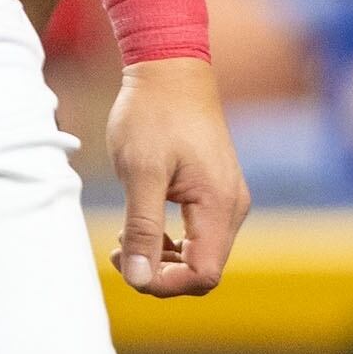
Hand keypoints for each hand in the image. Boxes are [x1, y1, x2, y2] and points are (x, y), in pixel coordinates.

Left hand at [104, 57, 250, 296]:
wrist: (170, 69)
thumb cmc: (153, 115)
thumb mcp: (140, 173)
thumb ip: (143, 229)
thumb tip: (139, 280)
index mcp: (219, 204)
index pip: (203, 275)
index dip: (165, 284)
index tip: (127, 264)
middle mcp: (232, 206)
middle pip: (204, 270)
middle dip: (160, 273)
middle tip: (120, 249)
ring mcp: (227, 198)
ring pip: (200, 256)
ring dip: (162, 258)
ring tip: (126, 235)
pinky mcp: (216, 191)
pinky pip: (198, 236)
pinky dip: (169, 242)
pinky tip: (142, 224)